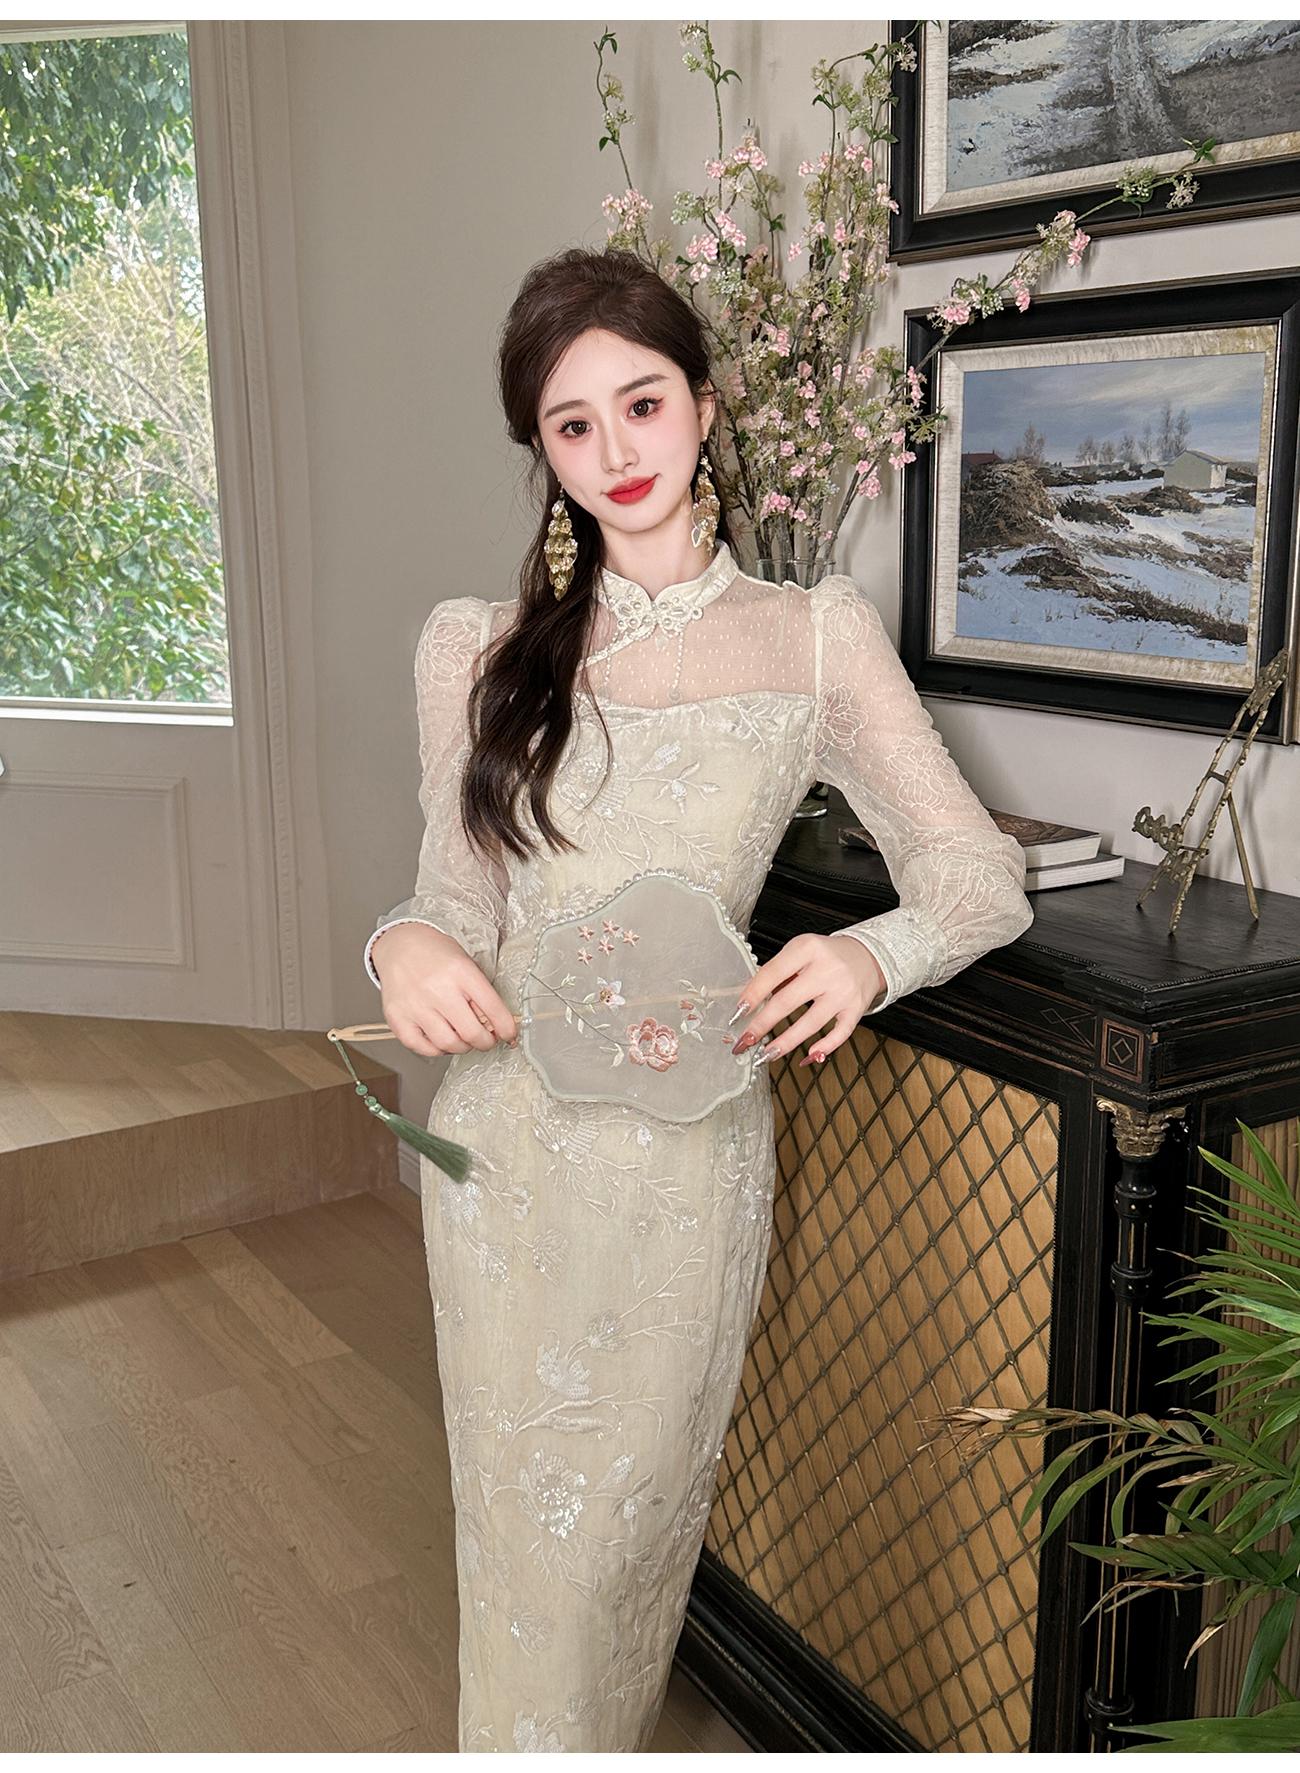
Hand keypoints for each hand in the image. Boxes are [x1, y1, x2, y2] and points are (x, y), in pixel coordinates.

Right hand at [372, 923, 517, 1057]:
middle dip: (486, 1042)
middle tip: (487, 1039)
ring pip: (448, 1044)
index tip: (509, 1034)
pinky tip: (440, 1039)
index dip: (506, 1028)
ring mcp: (416, 1006)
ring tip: (463, 1038)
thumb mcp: (465, 962)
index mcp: (460, 972)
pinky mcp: (397, 1018)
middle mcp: (438, 989)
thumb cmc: (434, 954)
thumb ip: (480, 992)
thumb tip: (495, 1024)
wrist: (398, 946)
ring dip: (462, 1047)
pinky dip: (437, 1049)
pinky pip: (423, 1048)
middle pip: (472, 1033)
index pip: (493, 1008)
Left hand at [732, 933, 885, 1066]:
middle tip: (744, 1041)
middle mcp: (827, 969)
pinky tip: (806, 1057)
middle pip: (787, 1001)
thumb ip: (777, 974)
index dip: (752, 996)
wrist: (867, 955)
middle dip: (762, 1024)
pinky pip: (840, 1034)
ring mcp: (843, 991)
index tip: (737, 1014)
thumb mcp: (800, 952)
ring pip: (811, 1022)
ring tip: (765, 1055)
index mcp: (807, 948)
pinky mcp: (857, 1008)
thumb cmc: (825, 956)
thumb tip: (748, 1004)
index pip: (772, 973)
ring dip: (785, 1042)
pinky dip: (824, 1048)